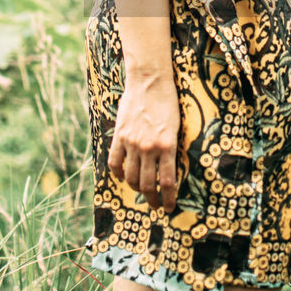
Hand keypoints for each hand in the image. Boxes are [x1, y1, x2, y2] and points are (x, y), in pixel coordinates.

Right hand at [107, 75, 180, 212]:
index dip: (168, 199)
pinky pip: (115, 162)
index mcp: (167, 146)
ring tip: (141, 192)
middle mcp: (149, 148)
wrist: (150, 82)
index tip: (170, 207)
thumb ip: (170, 149)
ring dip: (136, 188)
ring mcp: (132, 143)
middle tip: (156, 205)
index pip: (167, 182)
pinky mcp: (120, 136)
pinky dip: (118, 173)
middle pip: (147, 184)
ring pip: (131, 177)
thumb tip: (167, 169)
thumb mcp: (176, 128)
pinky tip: (123, 176)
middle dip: (152, 199)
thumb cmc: (168, 102)